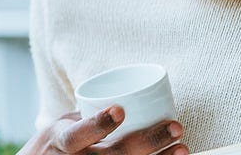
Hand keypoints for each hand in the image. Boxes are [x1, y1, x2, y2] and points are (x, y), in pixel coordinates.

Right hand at [17, 106, 187, 154]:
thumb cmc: (57, 143)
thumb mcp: (63, 125)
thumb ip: (90, 115)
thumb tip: (129, 94)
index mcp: (63, 142)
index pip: (76, 136)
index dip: (98, 125)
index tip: (119, 110)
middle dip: (148, 141)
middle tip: (175, 126)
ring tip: (182, 147)